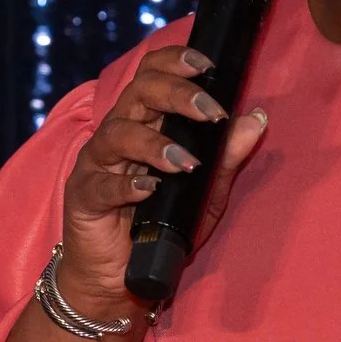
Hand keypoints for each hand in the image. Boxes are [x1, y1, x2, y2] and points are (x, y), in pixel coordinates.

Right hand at [59, 44, 268, 321]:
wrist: (122, 279)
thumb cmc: (161, 228)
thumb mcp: (205, 193)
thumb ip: (227, 156)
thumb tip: (257, 118)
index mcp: (146, 124)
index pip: (152, 75)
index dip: (175, 62)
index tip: (207, 66)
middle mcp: (118, 135)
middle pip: (137, 93)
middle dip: (176, 94)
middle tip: (210, 112)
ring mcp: (97, 165)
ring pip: (118, 134)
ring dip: (155, 143)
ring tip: (186, 162)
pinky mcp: (83, 198)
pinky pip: (101, 185)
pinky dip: (127, 186)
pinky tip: (149, 190)